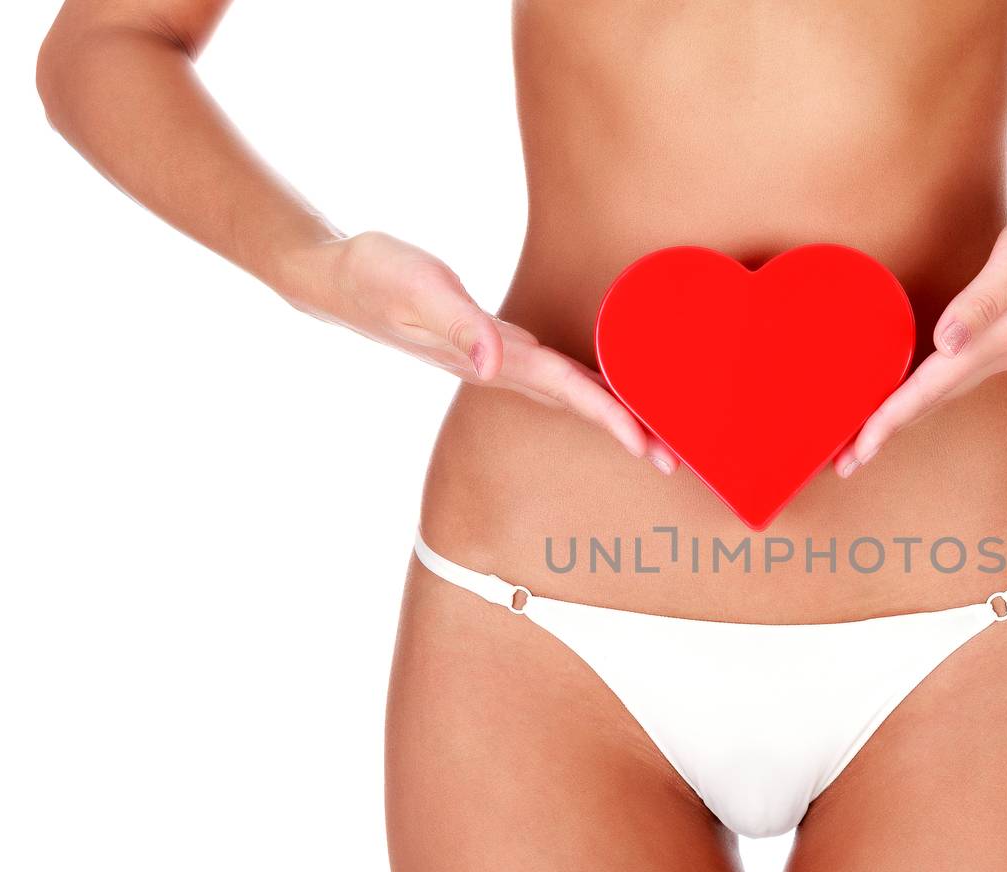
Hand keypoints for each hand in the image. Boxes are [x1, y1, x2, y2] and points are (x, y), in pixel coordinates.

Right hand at [287, 231, 673, 470]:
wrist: (333, 281)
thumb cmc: (374, 276)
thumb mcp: (415, 289)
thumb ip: (455, 324)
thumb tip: (490, 361)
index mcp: (490, 356)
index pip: (563, 390)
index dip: (606, 416)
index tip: (645, 442)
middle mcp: (499, 365)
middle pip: (575, 405)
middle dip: (623, 433)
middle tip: (673, 461)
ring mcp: (496, 359)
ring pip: (566, 395)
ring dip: (609, 417)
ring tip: (655, 438)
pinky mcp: (494, 345)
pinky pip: (552, 374)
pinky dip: (585, 388)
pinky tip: (606, 389)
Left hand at [835, 176, 1006, 476]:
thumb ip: (983, 301)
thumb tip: (944, 343)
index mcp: (1003, 336)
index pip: (931, 388)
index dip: (890, 420)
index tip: (857, 450)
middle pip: (934, 401)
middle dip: (889, 431)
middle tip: (846, 461)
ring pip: (947, 389)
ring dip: (906, 413)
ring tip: (869, 434)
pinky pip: (961, 371)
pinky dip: (929, 387)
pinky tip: (915, 387)